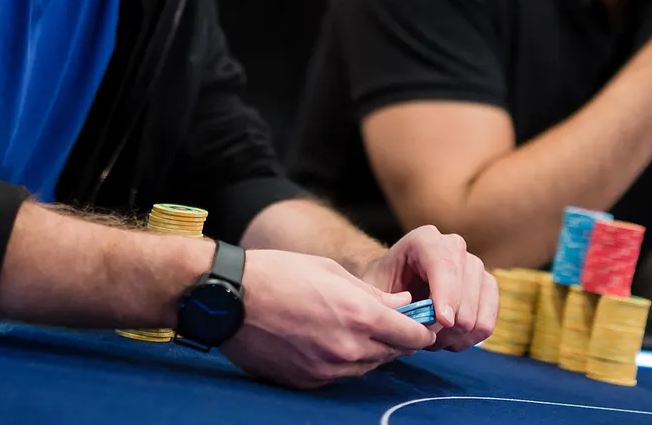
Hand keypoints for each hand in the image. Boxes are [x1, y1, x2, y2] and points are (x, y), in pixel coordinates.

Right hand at [221, 249, 435, 387]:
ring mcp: (327, 369)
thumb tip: (401, 303)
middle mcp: (348, 348)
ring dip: (371, 351)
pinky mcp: (308, 381)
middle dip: (396, 340)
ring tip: (356, 329)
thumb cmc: (279, 273)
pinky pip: (339, 376)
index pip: (411, 335)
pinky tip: (329, 341)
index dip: (421, 330)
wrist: (229, 299)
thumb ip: (372, 293)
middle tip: (391, 324)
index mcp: (360, 315)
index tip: (422, 324)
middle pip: (392, 354)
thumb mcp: (331, 271)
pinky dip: (343, 361)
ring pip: (367, 367)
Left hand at [354, 225, 497, 351]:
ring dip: (457, 334)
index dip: (446, 294)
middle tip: (424, 339)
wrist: (393, 284)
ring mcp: (474, 265)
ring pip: (478, 308)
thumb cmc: (382, 286)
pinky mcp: (486, 286)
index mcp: (424, 240)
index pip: (443, 264)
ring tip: (433, 340)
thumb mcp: (375, 291)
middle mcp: (453, 246)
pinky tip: (449, 340)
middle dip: (448, 323)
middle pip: (465, 288)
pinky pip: (488, 321)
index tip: (442, 321)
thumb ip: (392, 304)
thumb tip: (423, 324)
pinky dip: (470, 338)